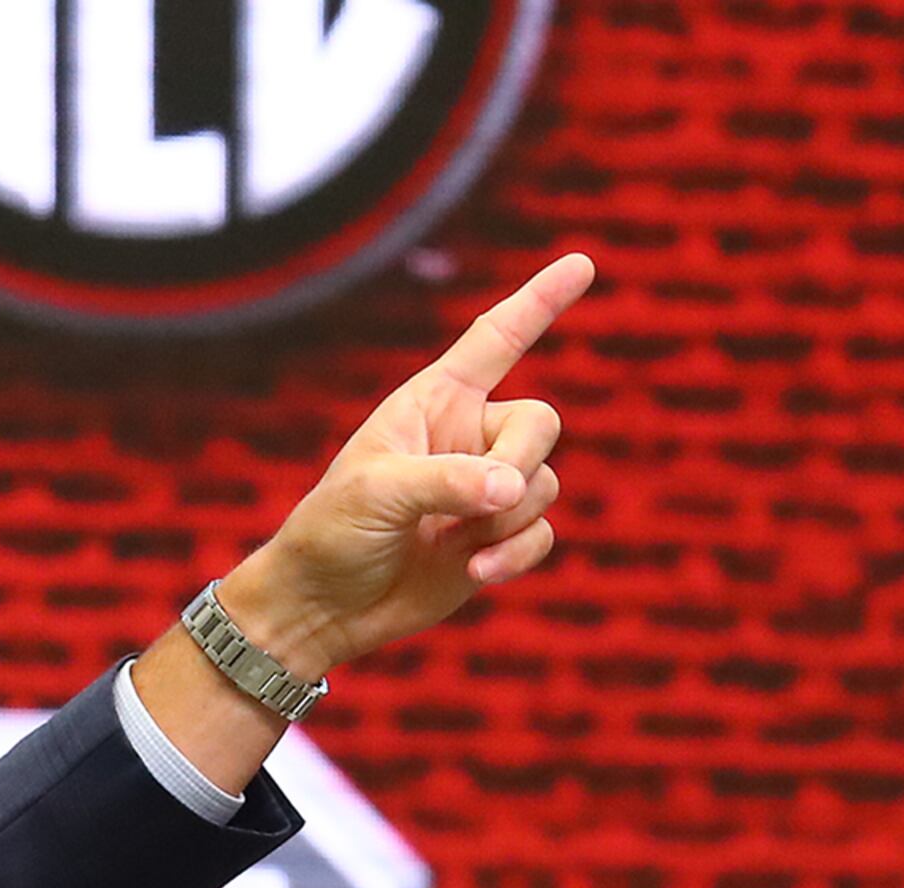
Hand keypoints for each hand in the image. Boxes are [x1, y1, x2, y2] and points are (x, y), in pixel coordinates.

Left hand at [214, 252, 594, 680]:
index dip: (538, 303)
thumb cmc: (330, 534)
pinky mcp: (496, 538)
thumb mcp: (375, 494)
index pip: (495, 341)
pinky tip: (474, 571)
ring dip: (506, 520)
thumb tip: (510, 487)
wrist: (321, 607)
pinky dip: (517, 553)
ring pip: (545, 484)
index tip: (582, 263)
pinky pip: (543, 532)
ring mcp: (485, 489)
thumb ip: (447, 482)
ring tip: (450, 545)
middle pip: (540, 424)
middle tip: (481, 500)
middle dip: (520, 462)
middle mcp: (467, 437)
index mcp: (432, 403)